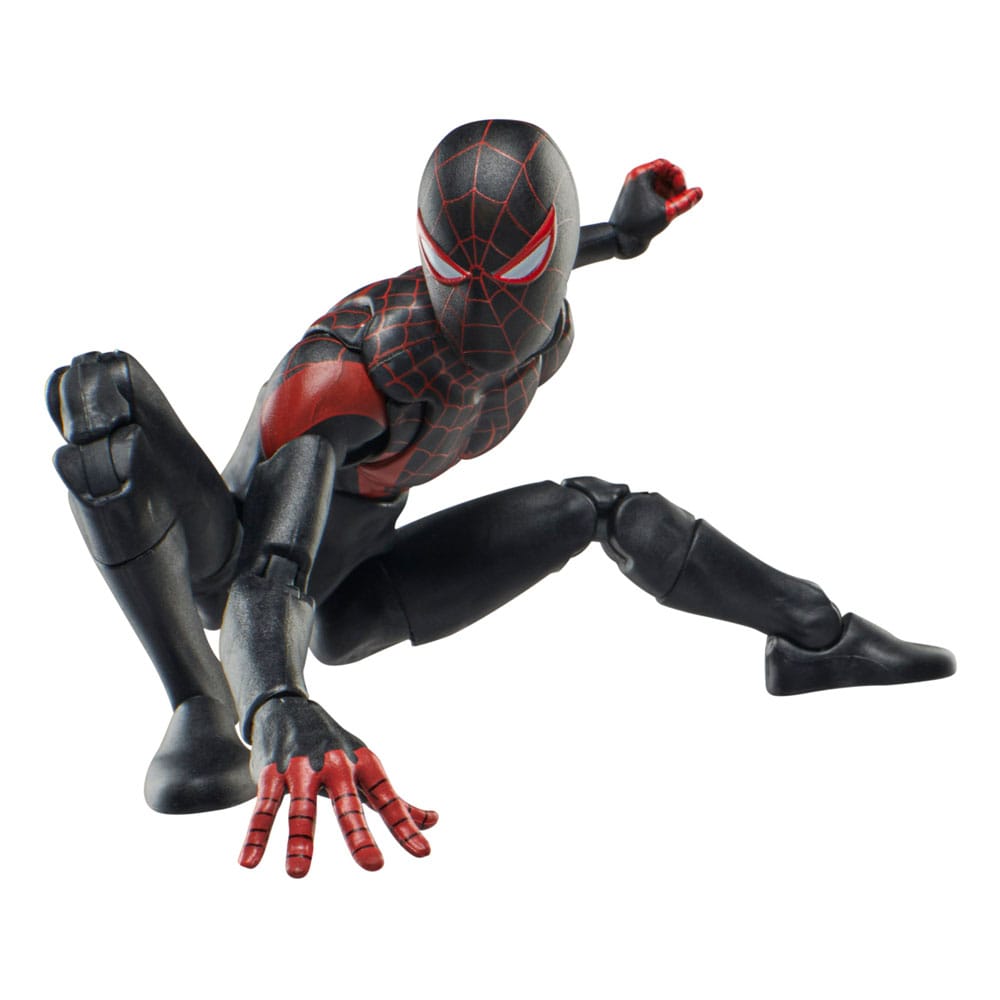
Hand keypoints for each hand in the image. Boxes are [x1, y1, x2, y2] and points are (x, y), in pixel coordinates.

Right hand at [240, 697, 437, 877]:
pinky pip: (264, 808)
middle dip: (360, 835)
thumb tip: (432, 823)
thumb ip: (396, 801)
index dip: (405, 826)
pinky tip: (249, 862)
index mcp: (364, 766)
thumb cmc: (336, 748)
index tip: (423, 853)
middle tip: (374, 867)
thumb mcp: (368, 768)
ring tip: (298, 874)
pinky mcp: (272, 774)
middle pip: (348, 806)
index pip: (388, 800)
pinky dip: (256, 834)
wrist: (288, 708)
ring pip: (302, 810)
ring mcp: (303, 770)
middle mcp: (336, 766)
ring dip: (300, 841)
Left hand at [609, 159, 702, 257]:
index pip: (665, 165)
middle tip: (680, 200)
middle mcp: (636, 180)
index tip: (681, 191)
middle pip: (664, 174)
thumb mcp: (667, 213)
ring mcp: (635, 191)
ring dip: (671, 194)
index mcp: (640, 175)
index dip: (677, 175)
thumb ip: (685, 202)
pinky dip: (664, 201)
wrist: (619, 241)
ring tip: (673, 208)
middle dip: (675, 186)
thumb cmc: (640, 226)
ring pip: (660, 186)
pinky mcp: (636, 202)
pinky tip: (667, 213)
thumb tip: (700, 192)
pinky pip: (655, 195)